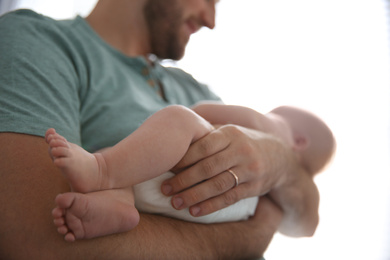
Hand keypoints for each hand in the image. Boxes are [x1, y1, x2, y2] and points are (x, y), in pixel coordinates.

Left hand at [161, 124, 291, 216]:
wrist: (279, 157)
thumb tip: (174, 135)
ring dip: (194, 195)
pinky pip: (229, 198)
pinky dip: (210, 206)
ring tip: (176, 203)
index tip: (165, 167)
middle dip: (183, 179)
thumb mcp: (230, 132)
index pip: (203, 146)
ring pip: (218, 184)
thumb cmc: (243, 143)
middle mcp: (241, 150)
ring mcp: (250, 169)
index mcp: (231, 133)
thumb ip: (208, 133)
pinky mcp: (254, 187)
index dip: (182, 158)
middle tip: (165, 189)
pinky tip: (195, 211)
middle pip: (208, 167)